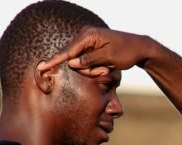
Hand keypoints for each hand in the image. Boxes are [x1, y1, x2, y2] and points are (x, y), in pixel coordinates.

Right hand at [38, 26, 152, 74]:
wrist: (139, 48)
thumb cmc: (127, 52)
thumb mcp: (109, 58)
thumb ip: (89, 60)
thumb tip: (71, 63)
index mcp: (88, 35)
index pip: (68, 51)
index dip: (54, 61)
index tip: (42, 67)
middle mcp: (85, 35)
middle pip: (73, 58)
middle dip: (87, 70)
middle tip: (105, 70)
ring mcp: (87, 40)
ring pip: (79, 62)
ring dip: (92, 70)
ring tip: (108, 68)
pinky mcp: (90, 46)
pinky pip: (85, 61)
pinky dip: (94, 68)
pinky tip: (106, 66)